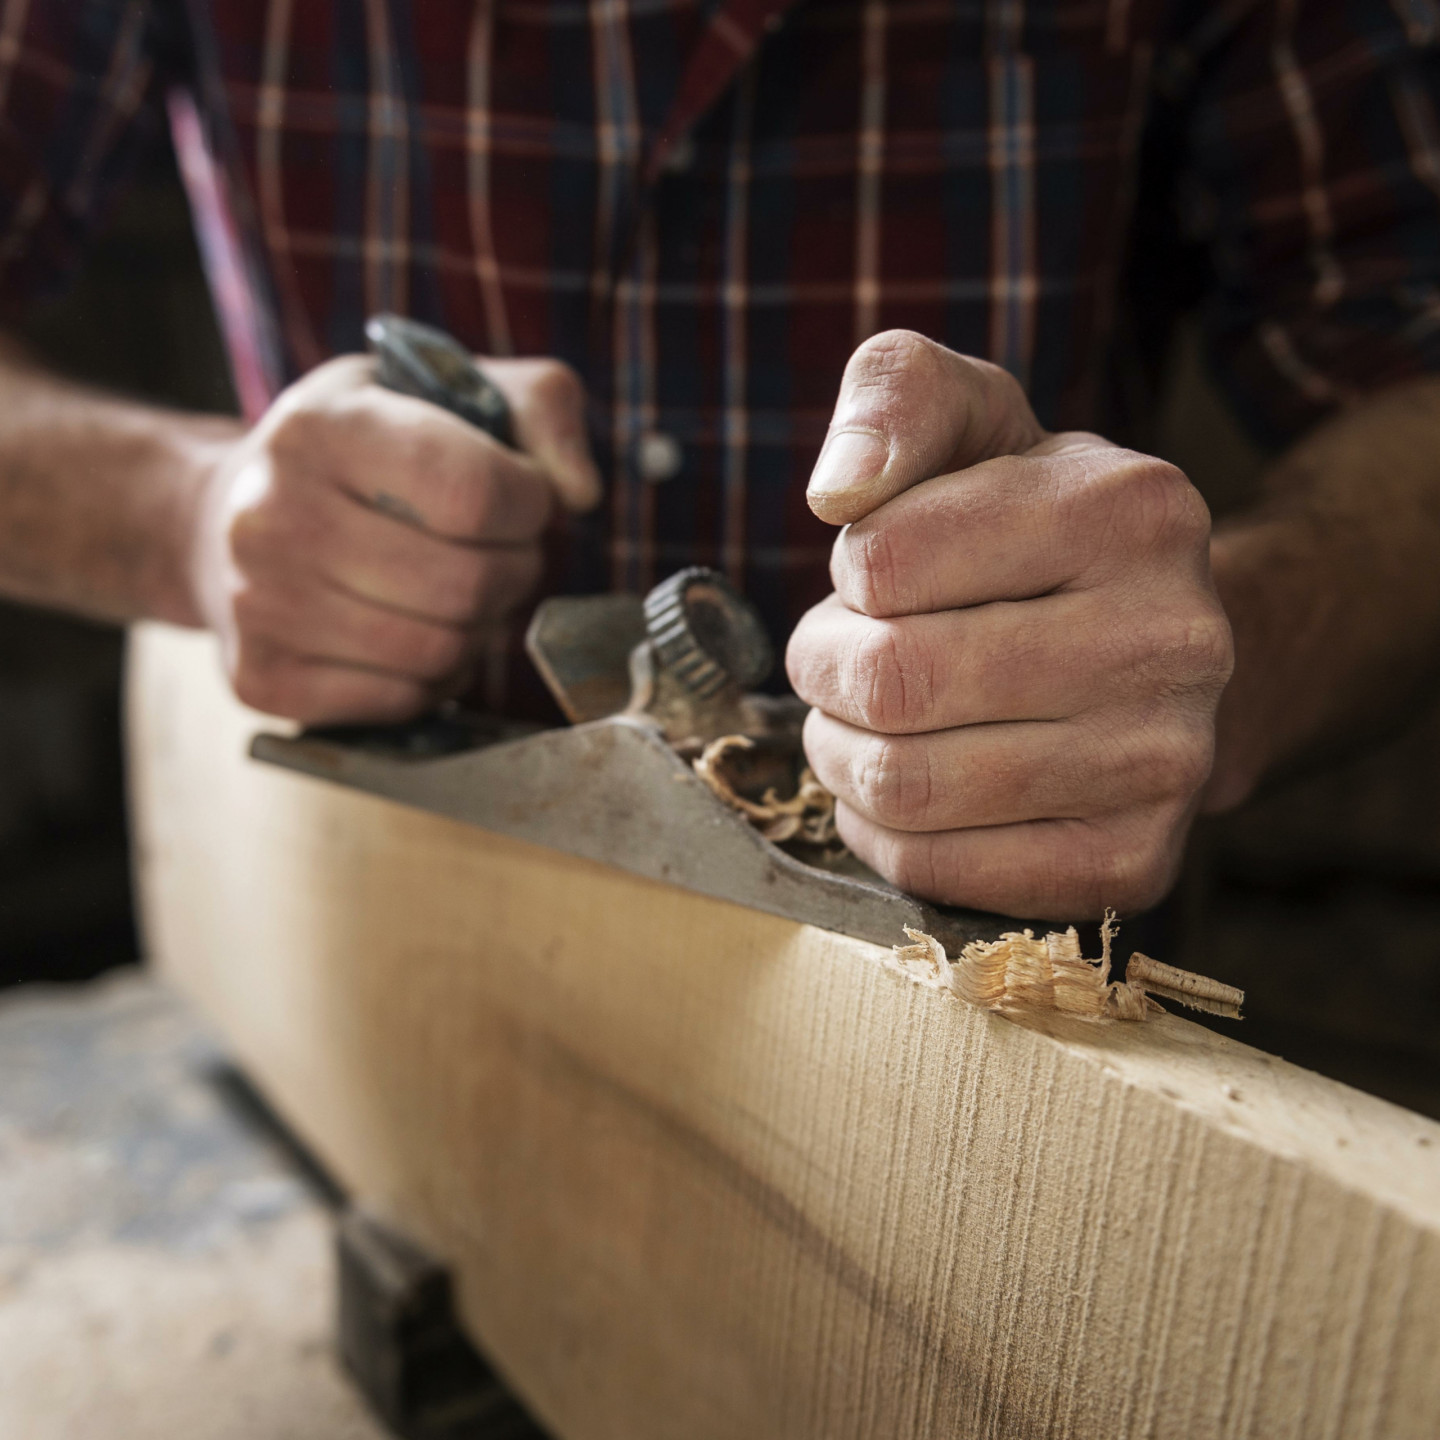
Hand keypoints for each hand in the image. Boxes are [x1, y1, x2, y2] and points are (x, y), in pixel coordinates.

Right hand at [189, 353, 598, 722]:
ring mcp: (258, 604)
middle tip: (497, 552)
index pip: (474, 492)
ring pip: (440, 652)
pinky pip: (404, 701)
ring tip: (458, 593)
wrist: (219, 521)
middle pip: (466, 583)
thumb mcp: (446, 391)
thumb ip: (541, 408)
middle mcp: (272, 515)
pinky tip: (413, 635)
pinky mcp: (262, 680)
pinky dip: (433, 679)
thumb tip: (579, 492)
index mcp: (320, 428)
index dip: (530, 504)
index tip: (523, 497)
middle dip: (513, 571)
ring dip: (478, 629)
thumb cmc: (358, 456)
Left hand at [786, 331, 1231, 919]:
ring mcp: (1164, 763)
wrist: (1150, 645)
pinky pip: (935, 872)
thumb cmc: (1029, 529)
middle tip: (844, 657)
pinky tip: (908, 786)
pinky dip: (883, 833)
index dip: (849, 573)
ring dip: (844, 753)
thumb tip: (838, 489)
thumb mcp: (975, 422)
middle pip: (893, 682)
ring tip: (868, 720)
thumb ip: (895, 399)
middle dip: (828, 668)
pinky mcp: (1130, 863)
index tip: (879, 573)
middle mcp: (1173, 639)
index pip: (883, 560)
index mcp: (1131, 509)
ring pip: (905, 786)